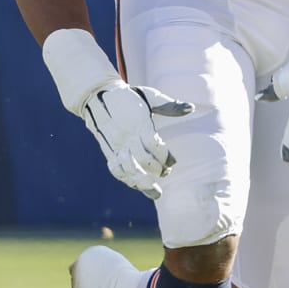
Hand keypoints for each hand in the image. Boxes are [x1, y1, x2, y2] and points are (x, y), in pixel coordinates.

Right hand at [41, 27, 192, 198]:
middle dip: (158, 170)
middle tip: (166, 172)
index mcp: (138, 122)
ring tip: (156, 192)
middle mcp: (126, 135)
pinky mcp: (108, 151)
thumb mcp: (150, 96)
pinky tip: (137, 185)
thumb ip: (169, 105)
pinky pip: (116, 169)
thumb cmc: (129, 97)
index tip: (173, 161)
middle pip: (143, 160)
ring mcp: (116, 145)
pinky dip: (127, 180)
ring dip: (143, 182)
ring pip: (129, 169)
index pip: (154, 144)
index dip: (165, 156)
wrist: (97, 96)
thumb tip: (191, 108)